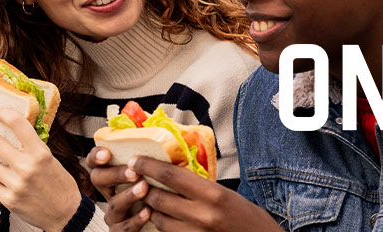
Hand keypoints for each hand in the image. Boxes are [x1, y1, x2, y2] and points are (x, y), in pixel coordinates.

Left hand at [0, 108, 80, 230]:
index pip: (18, 124)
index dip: (3, 113)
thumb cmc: (60, 184)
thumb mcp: (51, 160)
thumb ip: (33, 147)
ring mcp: (16, 184)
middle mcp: (27, 167)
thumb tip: (15, 129)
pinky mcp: (9, 199)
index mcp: (41, 153)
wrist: (65, 214)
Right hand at [88, 147, 151, 230]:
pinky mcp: (120, 231)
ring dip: (128, 195)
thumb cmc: (155, 193)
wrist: (157, 225)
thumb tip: (151, 128)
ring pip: (114, 204)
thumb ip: (146, 155)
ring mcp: (113, 214)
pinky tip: (148, 211)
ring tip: (144, 188)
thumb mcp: (149, 172)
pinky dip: (135, 220)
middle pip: (98, 180)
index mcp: (111, 176)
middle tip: (134, 172)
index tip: (106, 153)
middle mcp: (108, 194)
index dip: (95, 156)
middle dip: (115, 174)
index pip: (94, 162)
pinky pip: (124, 227)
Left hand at [128, 157, 281, 231]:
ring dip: (150, 207)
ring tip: (151, 198)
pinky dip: (162, 223)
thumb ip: (200, 185)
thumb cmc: (247, 217)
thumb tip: (171, 171)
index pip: (171, 175)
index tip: (135, 160)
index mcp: (213, 195)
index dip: (148, 166)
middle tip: (136, 179)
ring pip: (158, 218)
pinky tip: (164, 216)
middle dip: (143, 187)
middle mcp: (202, 216)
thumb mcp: (227, 194)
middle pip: (158, 198)